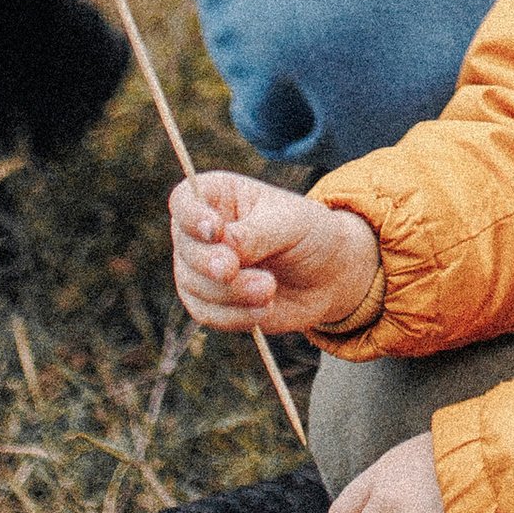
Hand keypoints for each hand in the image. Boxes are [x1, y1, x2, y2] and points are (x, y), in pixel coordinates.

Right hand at [170, 170, 382, 335]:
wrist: (329, 275)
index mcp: (219, 196)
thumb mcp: (291, 223)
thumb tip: (223, 246)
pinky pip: (207, 314)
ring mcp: (202, 269)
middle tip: (233, 270)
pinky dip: (234, 316)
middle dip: (210, 263)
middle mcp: (201, 232)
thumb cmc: (309, 234)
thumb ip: (255, 234)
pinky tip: (264, 309)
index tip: (214, 230)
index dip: (191, 216)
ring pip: (193, 285)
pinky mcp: (211, 303)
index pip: (184, 200)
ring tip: (268, 288)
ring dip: (230, 293)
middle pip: (185, 248)